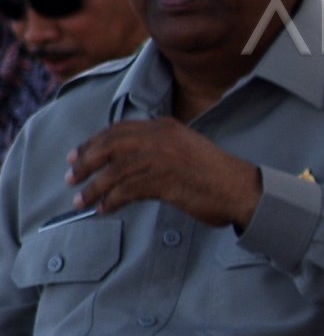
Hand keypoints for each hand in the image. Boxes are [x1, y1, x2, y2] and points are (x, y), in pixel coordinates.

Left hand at [65, 119, 262, 227]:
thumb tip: (125, 164)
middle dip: (86, 162)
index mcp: (166, 127)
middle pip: (110, 146)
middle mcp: (161, 138)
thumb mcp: (184, 149)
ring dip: (93, 187)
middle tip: (72, 177)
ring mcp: (162, 159)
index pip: (119, 130)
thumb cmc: (214, 173)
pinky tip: (105, 209)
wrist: (240, 188)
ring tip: (81, 200)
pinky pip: (127, 191)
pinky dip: (111, 201)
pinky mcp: (164, 181)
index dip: (93, 143)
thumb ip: (158, 149)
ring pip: (114, 171)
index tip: (77, 155)